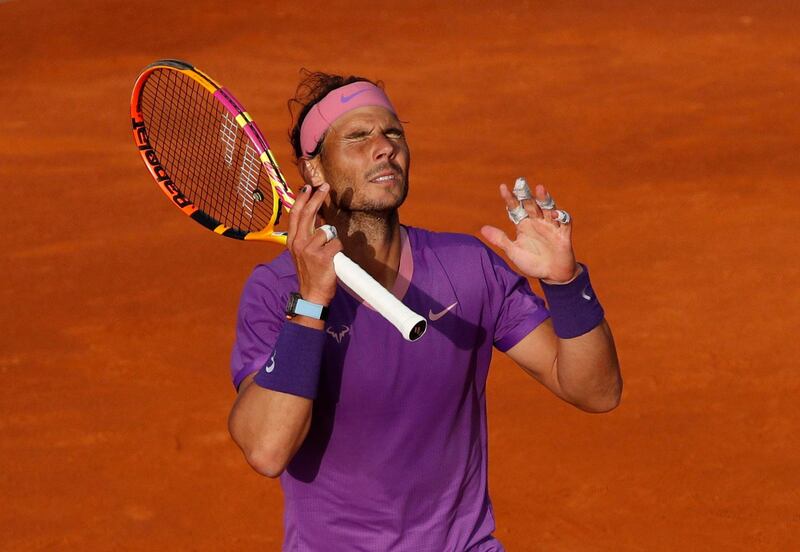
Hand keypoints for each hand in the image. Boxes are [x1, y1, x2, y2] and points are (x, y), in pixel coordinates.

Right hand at [286, 183, 342, 304]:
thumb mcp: (302, 252)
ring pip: (327, 230)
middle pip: (308, 214)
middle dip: (317, 197)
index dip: (302, 199)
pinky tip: (334, 259)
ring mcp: (310, 249)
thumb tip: (318, 218)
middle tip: (325, 186)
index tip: (308, 187)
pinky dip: (338, 250)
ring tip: (329, 253)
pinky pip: (336, 243)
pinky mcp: (322, 256)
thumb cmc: (311, 273)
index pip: (296, 215)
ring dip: (332, 239)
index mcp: (292, 241)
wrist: (312, 295)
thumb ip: (307, 236)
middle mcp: (298, 243)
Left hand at [480, 182, 577, 283]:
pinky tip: (553, 214)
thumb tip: (482, 228)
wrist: (552, 274)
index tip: (503, 187)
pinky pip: (564, 221)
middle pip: (531, 204)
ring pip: (548, 208)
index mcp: (524, 224)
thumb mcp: (513, 251)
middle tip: (520, 182)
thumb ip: (500, 239)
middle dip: (526, 194)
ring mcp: (551, 226)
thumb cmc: (532, 262)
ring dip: (544, 198)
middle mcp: (537, 221)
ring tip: (540, 188)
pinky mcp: (563, 233)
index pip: (515, 208)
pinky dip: (560, 216)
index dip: (510, 198)